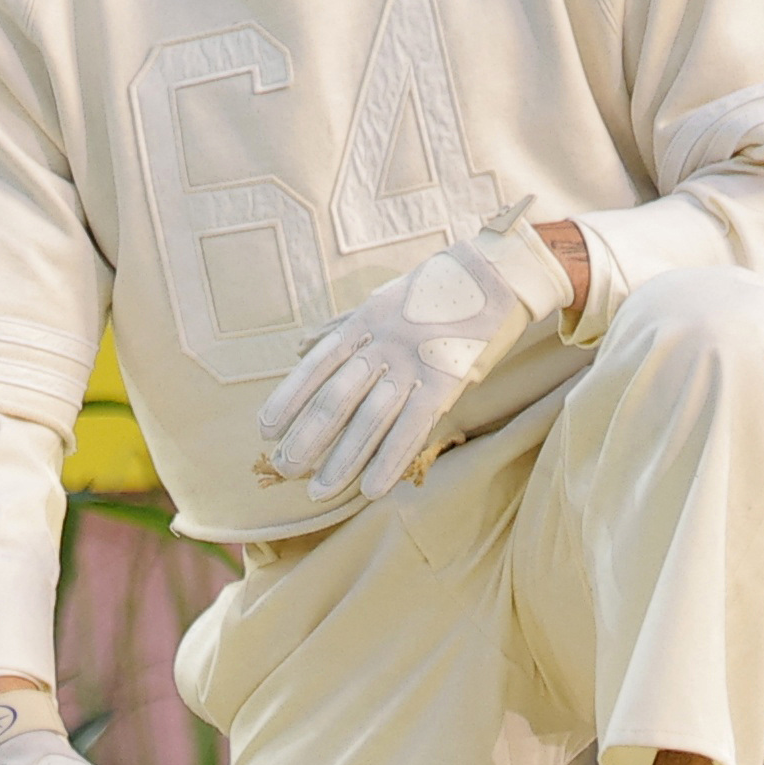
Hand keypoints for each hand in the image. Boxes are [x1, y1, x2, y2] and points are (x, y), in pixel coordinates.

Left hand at [256, 220, 565, 501]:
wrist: (497, 273)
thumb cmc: (437, 288)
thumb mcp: (382, 298)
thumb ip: (340, 326)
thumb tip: (299, 344)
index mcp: (363, 323)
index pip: (316, 367)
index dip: (289, 399)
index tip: (266, 430)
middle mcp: (381, 346)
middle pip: (335, 400)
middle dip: (306, 439)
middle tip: (284, 470)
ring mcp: (412, 365)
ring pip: (367, 421)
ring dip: (340, 460)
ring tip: (318, 491)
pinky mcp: (445, 384)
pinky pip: (411, 430)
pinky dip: (389, 461)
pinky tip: (370, 489)